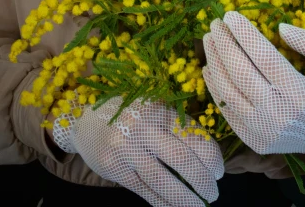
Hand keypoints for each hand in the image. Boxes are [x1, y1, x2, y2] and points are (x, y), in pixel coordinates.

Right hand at [53, 95, 223, 206]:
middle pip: (182, 159)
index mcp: (158, 108)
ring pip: (164, 180)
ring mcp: (127, 150)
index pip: (192, 135)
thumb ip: (174, 124)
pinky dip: (164, 203)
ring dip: (186, 198)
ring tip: (200, 206)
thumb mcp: (152, 107)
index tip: (219, 171)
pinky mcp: (116, 169)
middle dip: (203, 180)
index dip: (211, 156)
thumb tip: (207, 155)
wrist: (84, 116)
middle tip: (214, 192)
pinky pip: (145, 191)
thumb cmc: (128, 111)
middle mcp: (143, 128)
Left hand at [202, 11, 304, 157]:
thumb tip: (281, 28)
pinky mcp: (252, 139)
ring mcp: (263, 131)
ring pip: (227, 91)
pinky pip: (226, 109)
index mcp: (302, 95)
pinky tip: (211, 66)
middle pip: (240, 73)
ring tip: (210, 39)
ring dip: (214, 61)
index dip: (244, 34)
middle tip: (215, 23)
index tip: (231, 15)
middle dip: (223, 44)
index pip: (264, 58)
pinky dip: (214, 86)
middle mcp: (279, 115)